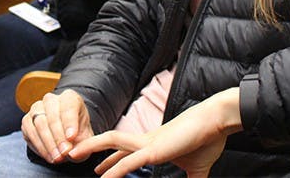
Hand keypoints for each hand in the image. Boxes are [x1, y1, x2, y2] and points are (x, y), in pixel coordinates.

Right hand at [22, 89, 94, 164]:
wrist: (66, 139)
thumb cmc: (77, 135)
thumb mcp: (86, 138)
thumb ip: (82, 144)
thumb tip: (71, 152)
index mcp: (70, 98)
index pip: (68, 105)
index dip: (69, 122)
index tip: (71, 137)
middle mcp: (51, 100)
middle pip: (52, 115)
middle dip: (58, 137)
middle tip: (64, 152)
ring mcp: (36, 108)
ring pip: (39, 123)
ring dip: (48, 143)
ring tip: (57, 157)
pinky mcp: (26, 120)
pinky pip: (29, 132)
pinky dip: (39, 146)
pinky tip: (49, 156)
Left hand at [70, 88, 241, 177]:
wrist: (216, 121)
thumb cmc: (208, 139)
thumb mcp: (197, 167)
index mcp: (154, 143)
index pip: (125, 150)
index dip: (110, 159)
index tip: (98, 169)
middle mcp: (146, 140)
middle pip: (111, 141)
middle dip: (91, 147)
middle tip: (73, 155)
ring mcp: (148, 143)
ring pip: (112, 141)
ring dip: (91, 147)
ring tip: (73, 155)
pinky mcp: (155, 149)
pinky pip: (129, 161)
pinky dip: (114, 169)